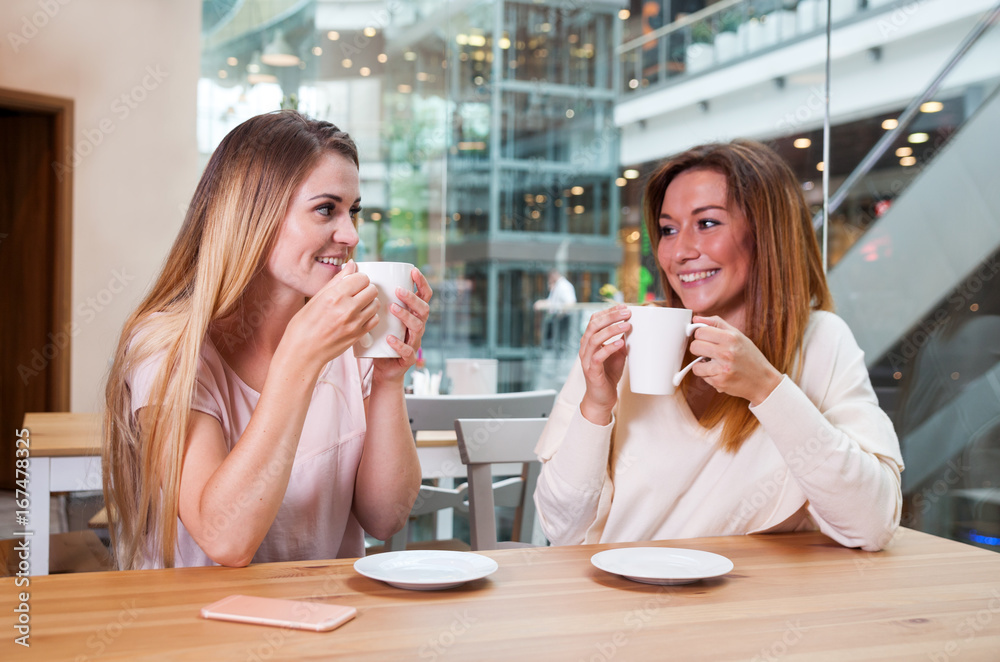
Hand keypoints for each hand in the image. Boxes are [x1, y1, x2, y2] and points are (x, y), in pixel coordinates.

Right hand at [282, 260, 378, 370]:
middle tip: (356, 293)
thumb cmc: (304, 324)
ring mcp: (354, 323)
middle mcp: (347, 308)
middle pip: (372, 289)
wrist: (302, 352)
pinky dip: (370, 316)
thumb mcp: (316, 298)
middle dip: (365, 288)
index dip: (358, 278)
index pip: (361, 278)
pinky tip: (359, 316)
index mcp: (334, 296)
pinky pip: (374, 319)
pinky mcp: (358, 335)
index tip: (353, 282)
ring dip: (369, 302)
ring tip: (357, 305)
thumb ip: (337, 281)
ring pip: (376, 303)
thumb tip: (352, 265)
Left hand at [372, 267, 432, 383]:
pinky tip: (390, 338)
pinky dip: (399, 344)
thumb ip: (374, 300)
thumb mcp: (379, 317)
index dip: (421, 283)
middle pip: (424, 310)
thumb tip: (356, 272)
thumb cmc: (380, 339)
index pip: (424, 296)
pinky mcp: (408, 358)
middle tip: (399, 291)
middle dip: (413, 299)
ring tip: (392, 308)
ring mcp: (414, 343)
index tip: (413, 271)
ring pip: (417, 327)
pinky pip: (408, 351)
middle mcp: (417, 327)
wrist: (383, 368)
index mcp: (413, 315)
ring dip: (406, 316)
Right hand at [578, 304, 630, 424]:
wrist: (601, 398)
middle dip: (611, 316)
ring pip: (594, 338)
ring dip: (612, 330)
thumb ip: (622, 342)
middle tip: (627, 312)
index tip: (623, 307)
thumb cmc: (608, 375)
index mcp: (589, 341)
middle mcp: (585, 348)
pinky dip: (609, 348)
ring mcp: (587, 359)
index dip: (608, 311)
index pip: (594, 320)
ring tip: (627, 325)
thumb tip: (635, 330)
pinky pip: (598, 356)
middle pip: (593, 325)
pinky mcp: (592, 371)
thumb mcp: (617, 354)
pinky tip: (620, 343)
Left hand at [688, 316, 782, 405]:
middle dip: (698, 349)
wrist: (763, 380)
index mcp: (731, 338)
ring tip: (713, 363)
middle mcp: (726, 352)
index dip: (700, 335)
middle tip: (708, 351)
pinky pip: (701, 376)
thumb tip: (695, 319)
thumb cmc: (750, 357)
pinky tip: (717, 372)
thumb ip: (716, 324)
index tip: (704, 338)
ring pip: (695, 364)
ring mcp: (722, 368)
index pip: (700, 331)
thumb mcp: (738, 335)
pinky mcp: (719, 382)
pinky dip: (707, 374)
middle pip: (695, 346)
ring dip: (701, 364)